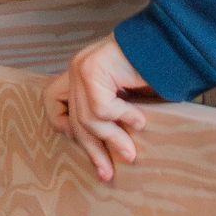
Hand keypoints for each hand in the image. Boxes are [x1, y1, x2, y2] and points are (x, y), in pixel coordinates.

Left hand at [46, 34, 153, 181]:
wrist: (163, 41)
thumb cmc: (148, 68)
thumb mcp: (122, 92)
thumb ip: (108, 109)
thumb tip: (105, 146)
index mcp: (80, 71)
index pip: (52, 98)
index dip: (60, 121)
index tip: (78, 140)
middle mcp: (77, 69)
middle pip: (76, 119)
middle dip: (92, 150)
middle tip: (106, 173)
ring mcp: (82, 69)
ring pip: (90, 119)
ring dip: (113, 140)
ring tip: (130, 153)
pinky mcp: (93, 71)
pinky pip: (104, 109)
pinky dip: (123, 117)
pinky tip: (140, 120)